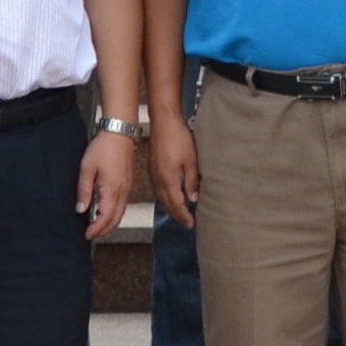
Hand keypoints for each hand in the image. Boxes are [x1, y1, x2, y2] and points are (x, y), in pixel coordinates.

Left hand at [76, 127, 140, 237]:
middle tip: (91, 234)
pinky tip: (106, 210)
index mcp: (113, 190)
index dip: (96, 229)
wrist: (120, 132)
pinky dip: (115, 213)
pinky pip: (123, 204)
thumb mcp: (87, 168)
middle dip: (104, 230)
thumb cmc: (104, 147)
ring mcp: (128, 187)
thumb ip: (84, 191)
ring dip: (110, 223)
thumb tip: (80, 209)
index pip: (105, 218)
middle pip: (116, 220)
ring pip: (121, 213)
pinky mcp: (129, 182)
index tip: (87, 234)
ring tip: (97, 225)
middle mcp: (123, 192)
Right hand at [149, 107, 201, 225]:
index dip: (185, 217)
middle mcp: (158, 180)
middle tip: (188, 223)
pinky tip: (170, 197)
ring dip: (171, 208)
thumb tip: (193, 200)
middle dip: (178, 216)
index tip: (193, 224)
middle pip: (167, 205)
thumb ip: (191, 182)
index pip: (177, 205)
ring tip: (181, 214)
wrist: (163, 121)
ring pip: (161, 198)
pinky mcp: (152, 168)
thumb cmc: (178, 138)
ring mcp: (153, 174)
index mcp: (168, 180)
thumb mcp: (191, 161)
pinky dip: (165, 198)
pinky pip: (158, 190)